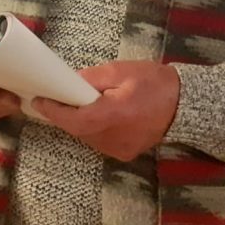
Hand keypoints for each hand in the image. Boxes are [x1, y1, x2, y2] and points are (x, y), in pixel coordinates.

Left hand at [33, 60, 179, 161]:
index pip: (75, 120)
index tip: (39, 100)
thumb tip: (70, 83)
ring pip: (88, 137)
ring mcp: (120, 149)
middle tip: (57, 96)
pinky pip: (100, 141)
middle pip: (79, 129)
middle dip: (66, 113)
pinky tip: (98, 114)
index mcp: (114, 116)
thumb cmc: (154, 83)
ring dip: (80, 121)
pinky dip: (93, 128)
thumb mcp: (121, 71)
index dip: (54, 111)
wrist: (185, 105)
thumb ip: (93, 78)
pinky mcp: (125, 153)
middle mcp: (115, 139)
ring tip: (79, 103)